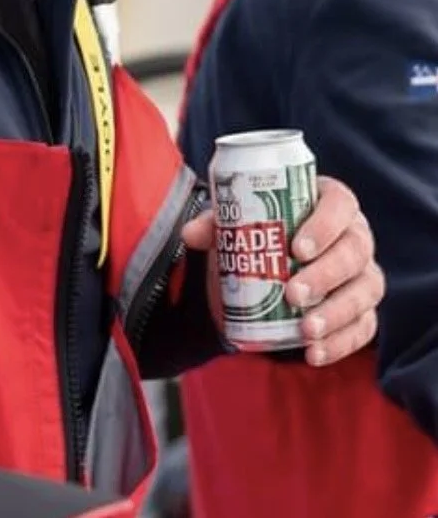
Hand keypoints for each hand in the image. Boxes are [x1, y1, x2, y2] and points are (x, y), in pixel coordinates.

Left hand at [182, 175, 383, 367]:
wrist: (268, 269)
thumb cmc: (261, 233)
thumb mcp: (238, 224)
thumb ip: (216, 224)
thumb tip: (190, 234)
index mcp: (331, 202)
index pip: (340, 203)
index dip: (325, 224)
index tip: (297, 248)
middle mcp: (356, 236)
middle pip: (355, 252)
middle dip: (326, 275)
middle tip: (293, 293)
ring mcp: (364, 275)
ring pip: (365, 292)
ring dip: (336, 313)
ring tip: (305, 330)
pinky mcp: (364, 311)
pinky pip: (364, 328)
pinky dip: (342, 343)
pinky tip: (315, 352)